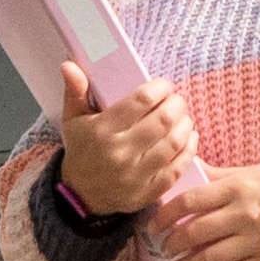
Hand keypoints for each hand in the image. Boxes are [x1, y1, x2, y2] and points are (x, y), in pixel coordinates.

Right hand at [57, 65, 193, 217]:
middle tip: (176, 100)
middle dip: (176, 104)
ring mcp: (136, 175)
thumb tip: (69, 65)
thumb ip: (75, 91)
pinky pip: (178, 167)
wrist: (81, 195)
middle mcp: (119, 153)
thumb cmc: (81, 150)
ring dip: (185, 124)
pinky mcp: (149, 191)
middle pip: (162, 120)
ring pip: (174, 142)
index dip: (160, 88)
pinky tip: (189, 137)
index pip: (141, 100)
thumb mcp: (73, 120)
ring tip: (182, 117)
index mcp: (102, 131)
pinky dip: (189, 149)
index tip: (164, 85)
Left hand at [149, 162, 259, 260]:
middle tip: (163, 247)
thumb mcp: (247, 173)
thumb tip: (185, 171)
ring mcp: (253, 241)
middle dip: (173, 242)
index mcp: (236, 189)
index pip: (189, 201)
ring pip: (210, 258)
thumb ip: (215, 175)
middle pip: (195, 232)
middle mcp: (243, 216)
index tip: (153, 224)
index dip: (166, 214)